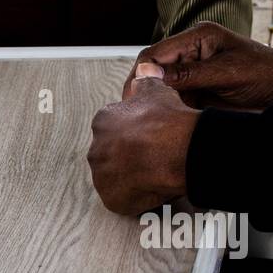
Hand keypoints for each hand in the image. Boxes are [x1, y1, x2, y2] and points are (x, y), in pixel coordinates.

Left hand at [88, 77, 198, 214]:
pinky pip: (124, 199)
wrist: (177, 149)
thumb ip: (144, 82)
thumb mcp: (155, 90)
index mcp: (102, 122)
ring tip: (156, 172)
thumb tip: (144, 72)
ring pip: (117, 178)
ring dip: (133, 177)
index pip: (113, 129)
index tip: (148, 136)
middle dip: (130, 156)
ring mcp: (102, 177)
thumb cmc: (166, 120)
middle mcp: (96, 150)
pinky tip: (154, 187)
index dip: (134, 133)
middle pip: (112, 155)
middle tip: (154, 156)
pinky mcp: (112, 199)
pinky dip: (138, 196)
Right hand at [124, 21, 272, 109]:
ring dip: (154, 105)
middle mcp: (188, 54)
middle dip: (142, 92)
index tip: (134, 98)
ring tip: (152, 122)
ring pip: (157, 90)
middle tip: (137, 114)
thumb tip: (151, 75)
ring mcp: (190, 74)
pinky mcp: (193, 92)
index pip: (153, 54)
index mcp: (197, 38)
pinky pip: (170, 103)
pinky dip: (166, 113)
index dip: (140, 75)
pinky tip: (166, 124)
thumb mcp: (227, 72)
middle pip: (150, 72)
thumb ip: (189, 74)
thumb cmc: (263, 73)